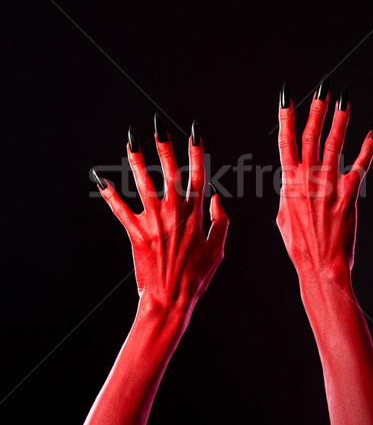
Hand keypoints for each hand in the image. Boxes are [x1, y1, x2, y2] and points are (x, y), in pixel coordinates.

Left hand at [92, 115, 228, 314]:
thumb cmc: (197, 276)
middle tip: (158, 126)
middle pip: (168, 171)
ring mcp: (153, 221)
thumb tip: (218, 197)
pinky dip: (110, 194)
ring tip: (130, 141)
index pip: (197, 175)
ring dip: (136, 161)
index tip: (194, 132)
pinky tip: (100, 179)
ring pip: (143, 183)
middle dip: (164, 146)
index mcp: (195, 214)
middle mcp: (174, 211)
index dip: (196, 151)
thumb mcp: (218, 248)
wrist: (170, 299)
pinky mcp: (135, 232)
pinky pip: (120, 209)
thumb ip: (221, 220)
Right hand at [276, 80, 372, 289]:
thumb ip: (287, 196)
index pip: (285, 142)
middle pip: (311, 136)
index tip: (288, 97)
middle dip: (316, 110)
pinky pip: (360, 166)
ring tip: (345, 100)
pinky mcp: (349, 195)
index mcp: (289, 183)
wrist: (319, 265)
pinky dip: (367, 148)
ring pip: (335, 145)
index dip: (286, 116)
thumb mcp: (284, 219)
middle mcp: (308, 180)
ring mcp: (329, 186)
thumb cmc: (300, 246)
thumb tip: (290, 186)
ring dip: (340, 120)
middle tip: (323, 89)